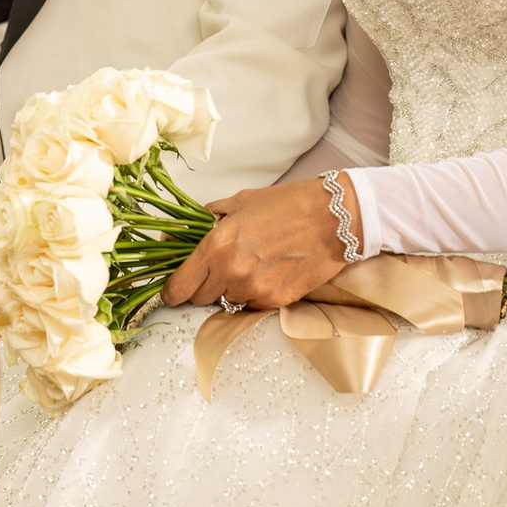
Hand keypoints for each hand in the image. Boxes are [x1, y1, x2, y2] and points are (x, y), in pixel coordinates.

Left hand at [162, 177, 356, 312]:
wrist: (333, 218)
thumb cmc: (290, 204)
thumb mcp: (244, 201)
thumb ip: (215, 216)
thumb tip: (197, 223)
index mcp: (217, 244)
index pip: (180, 285)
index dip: (173, 291)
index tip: (173, 292)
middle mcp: (231, 271)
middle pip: (200, 298)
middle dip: (205, 286)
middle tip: (221, 269)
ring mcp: (254, 289)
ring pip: (227, 302)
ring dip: (232, 290)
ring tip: (253, 266)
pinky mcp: (275, 301)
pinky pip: (251, 305)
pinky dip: (254, 294)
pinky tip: (269, 273)